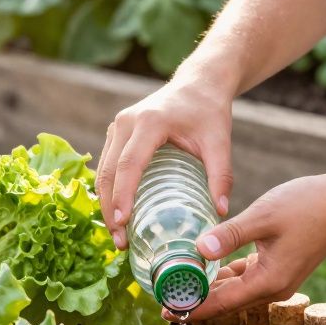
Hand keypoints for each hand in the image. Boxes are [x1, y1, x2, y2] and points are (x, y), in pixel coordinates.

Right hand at [98, 78, 233, 248]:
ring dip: (106, 203)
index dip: (123, 195)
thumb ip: (221, 175)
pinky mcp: (117, 132)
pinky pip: (107, 164)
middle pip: (109, 171)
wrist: (198, 83)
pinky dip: (109, 190)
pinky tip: (118, 214)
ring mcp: (118, 125)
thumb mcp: (220, 141)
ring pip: (103, 170)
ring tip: (118, 234)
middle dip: (110, 209)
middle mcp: (127, 122)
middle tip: (120, 241)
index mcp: (150, 122)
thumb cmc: (209, 112)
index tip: (123, 223)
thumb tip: (222, 212)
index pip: (129, 163)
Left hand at [177, 174, 325, 320]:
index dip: (192, 308)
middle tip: (162, 298)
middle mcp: (272, 288)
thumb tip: (198, 250)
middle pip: (225, 302)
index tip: (165, 311)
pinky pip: (245, 277)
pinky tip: (205, 266)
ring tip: (177, 282)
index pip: (221, 303)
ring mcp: (277, 279)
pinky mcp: (279, 267)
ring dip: (208, 287)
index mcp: (268, 282)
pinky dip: (225, 275)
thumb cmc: (308, 206)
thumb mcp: (263, 216)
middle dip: (194, 300)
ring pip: (234, 290)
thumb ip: (230, 236)